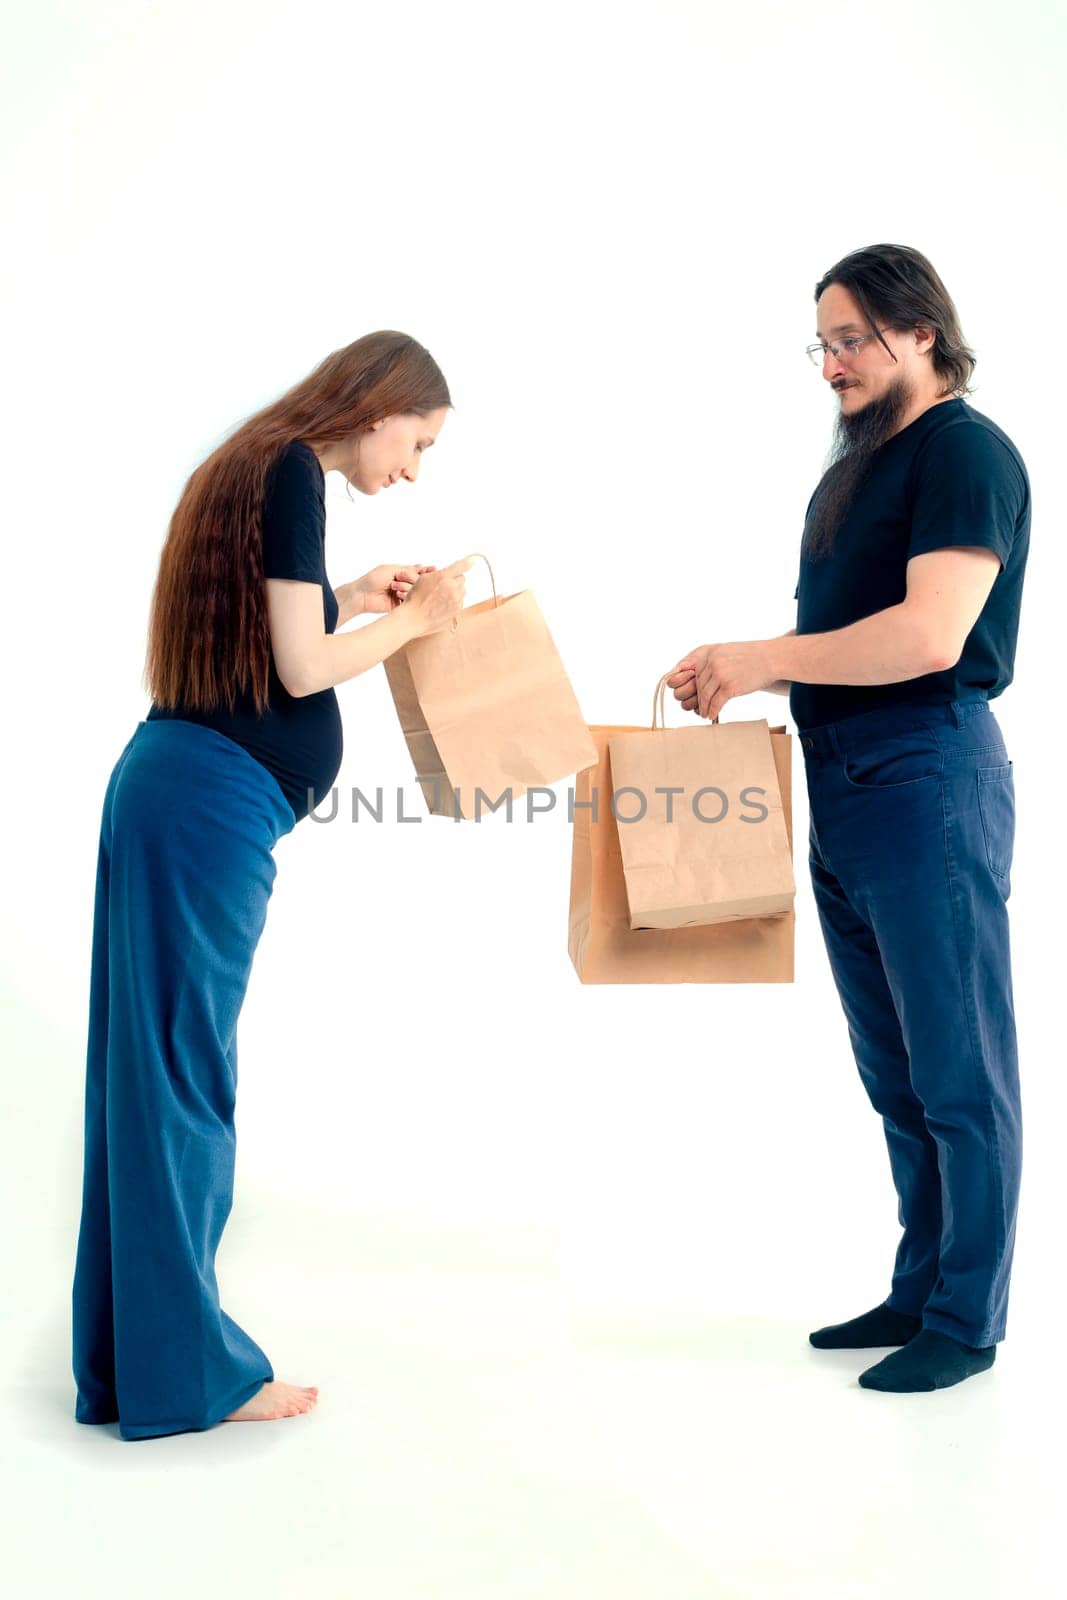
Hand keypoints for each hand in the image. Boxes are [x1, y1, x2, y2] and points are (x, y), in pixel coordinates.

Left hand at [354, 563, 435, 613]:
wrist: (361, 595)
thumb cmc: (373, 580)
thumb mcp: (391, 570)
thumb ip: (407, 569)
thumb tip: (421, 566)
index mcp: (400, 574)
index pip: (417, 572)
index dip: (426, 571)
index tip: (434, 569)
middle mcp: (402, 585)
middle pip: (418, 582)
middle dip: (417, 579)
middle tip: (411, 579)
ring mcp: (401, 596)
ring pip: (414, 592)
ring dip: (407, 588)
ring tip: (394, 587)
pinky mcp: (399, 606)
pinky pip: (409, 602)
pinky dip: (406, 598)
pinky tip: (399, 595)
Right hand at [403, 556, 473, 634]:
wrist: (414, 618)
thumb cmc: (415, 599)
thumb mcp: (423, 579)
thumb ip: (439, 574)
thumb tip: (449, 573)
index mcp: (443, 577)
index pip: (460, 566)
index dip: (467, 563)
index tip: (472, 561)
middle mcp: (452, 588)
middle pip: (462, 579)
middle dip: (454, 580)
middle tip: (443, 585)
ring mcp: (456, 600)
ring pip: (463, 590)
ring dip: (456, 590)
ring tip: (442, 596)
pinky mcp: (457, 610)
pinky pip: (461, 601)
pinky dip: (455, 600)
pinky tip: (443, 603)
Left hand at [664, 640, 778, 719]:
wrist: (772, 658)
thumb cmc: (753, 656)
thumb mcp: (728, 651)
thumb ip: (714, 660)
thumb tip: (702, 675)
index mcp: (711, 653)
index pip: (697, 674)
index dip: (697, 688)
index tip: (698, 696)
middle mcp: (713, 663)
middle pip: (700, 686)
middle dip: (701, 699)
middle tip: (701, 708)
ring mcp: (720, 675)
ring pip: (706, 696)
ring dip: (705, 707)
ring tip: (705, 714)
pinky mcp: (729, 687)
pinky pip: (716, 702)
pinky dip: (713, 710)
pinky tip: (712, 716)